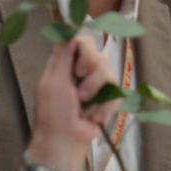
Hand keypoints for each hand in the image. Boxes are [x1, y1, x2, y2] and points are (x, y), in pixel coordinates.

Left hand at [27, 35, 118, 170]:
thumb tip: (70, 28)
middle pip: (100, 55)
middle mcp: (82, 70)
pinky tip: (93, 118)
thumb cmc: (53, 113)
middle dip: (91, 77)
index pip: (82, 40)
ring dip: (96, 95)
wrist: (65, 142)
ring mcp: (97, 85)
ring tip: (84, 108)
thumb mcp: (54, 81)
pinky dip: (105, 108)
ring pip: (110, 74)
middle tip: (79, 94)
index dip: (85, 51)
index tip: (78, 69)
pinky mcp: (109, 100)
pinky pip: (117, 93)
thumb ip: (63, 55)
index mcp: (65, 62)